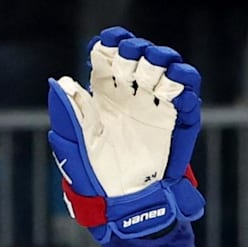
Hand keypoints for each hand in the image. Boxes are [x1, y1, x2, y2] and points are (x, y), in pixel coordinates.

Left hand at [48, 26, 203, 241]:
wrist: (122, 203)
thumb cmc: (93, 174)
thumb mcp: (75, 144)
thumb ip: (69, 113)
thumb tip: (60, 81)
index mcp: (101, 95)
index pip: (106, 58)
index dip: (108, 44)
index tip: (108, 43)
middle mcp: (128, 94)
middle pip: (136, 57)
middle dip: (135, 50)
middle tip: (131, 57)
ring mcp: (153, 105)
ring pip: (163, 69)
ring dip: (161, 60)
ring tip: (154, 66)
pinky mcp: (175, 120)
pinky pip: (186, 93)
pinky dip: (185, 82)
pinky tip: (177, 81)